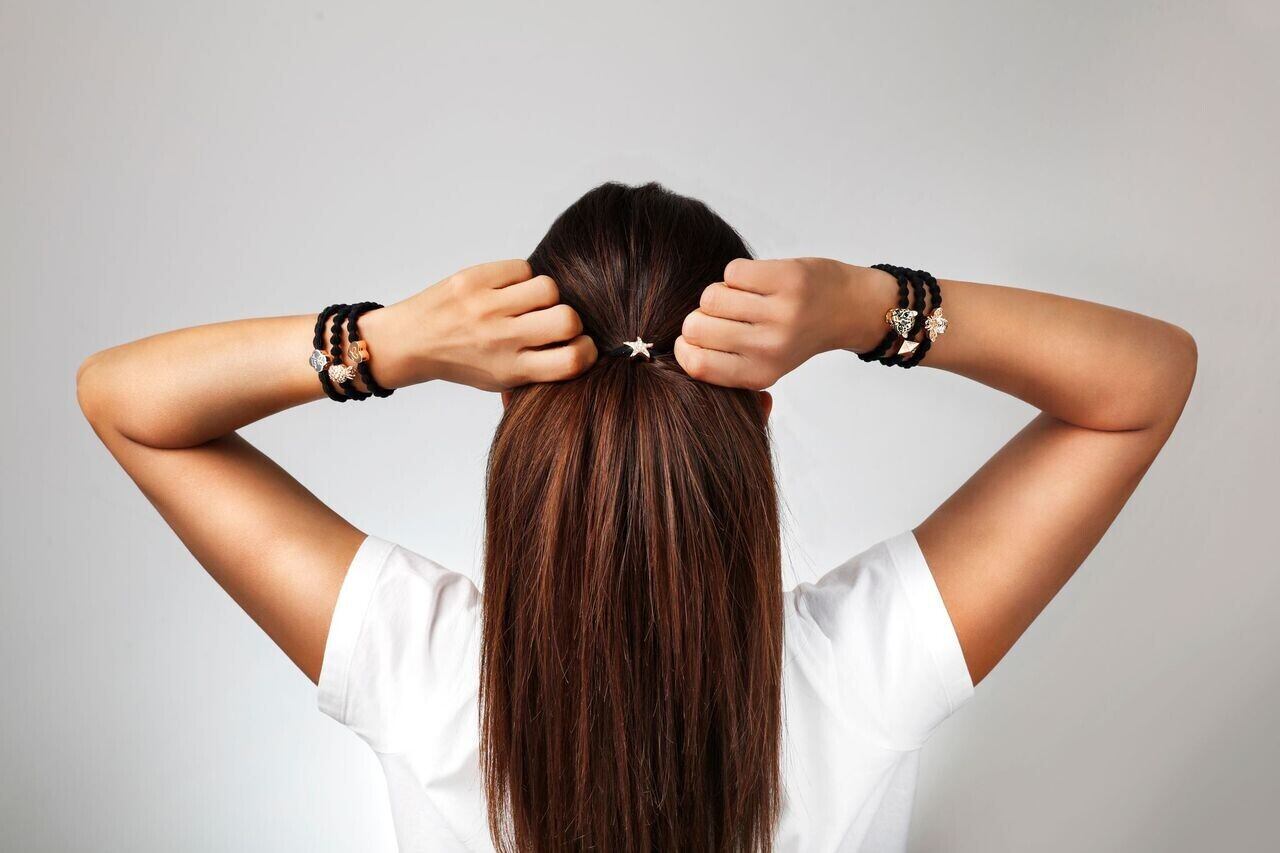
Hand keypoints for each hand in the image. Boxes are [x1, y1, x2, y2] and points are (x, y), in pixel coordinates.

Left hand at [359, 259, 596, 390]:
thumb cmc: (460, 362)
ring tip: (529, 302)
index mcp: (510, 370)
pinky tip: (508, 289)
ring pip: (548, 288)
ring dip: (546, 295)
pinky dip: (522, 277)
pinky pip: (522, 268)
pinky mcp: (474, 280)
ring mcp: (486, 307)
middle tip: (554, 321)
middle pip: (567, 320)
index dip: (588, 350)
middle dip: (570, 319)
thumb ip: (537, 372)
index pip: (572, 360)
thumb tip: (581, 355)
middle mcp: (500, 340)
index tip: (580, 345)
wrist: (408, 343)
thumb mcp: (498, 382)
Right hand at [674, 258, 894, 388]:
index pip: (696, 364)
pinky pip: (732, 271)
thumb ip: (729, 364)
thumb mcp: (766, 365)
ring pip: (711, 296)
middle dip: (700, 315)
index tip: (691, 338)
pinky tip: (758, 282)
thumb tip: (682, 348)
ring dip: (720, 291)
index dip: (683, 346)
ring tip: (742, 297)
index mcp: (759, 374)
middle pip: (696, 327)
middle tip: (722, 314)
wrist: (849, 309)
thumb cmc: (797, 335)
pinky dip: (739, 273)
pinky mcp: (786, 279)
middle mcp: (769, 347)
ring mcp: (779, 312)